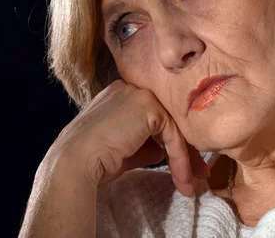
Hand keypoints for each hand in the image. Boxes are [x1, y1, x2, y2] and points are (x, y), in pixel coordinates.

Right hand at [42, 79, 209, 196]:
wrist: (76, 162)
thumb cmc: (94, 161)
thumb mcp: (124, 150)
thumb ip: (145, 145)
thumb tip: (163, 151)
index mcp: (120, 95)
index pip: (154, 116)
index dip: (170, 141)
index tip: (184, 165)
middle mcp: (130, 89)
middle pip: (167, 119)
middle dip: (185, 149)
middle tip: (198, 174)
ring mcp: (139, 94)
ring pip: (173, 127)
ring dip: (185, 159)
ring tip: (190, 184)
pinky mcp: (148, 105)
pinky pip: (173, 134)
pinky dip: (180, 159)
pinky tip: (181, 178)